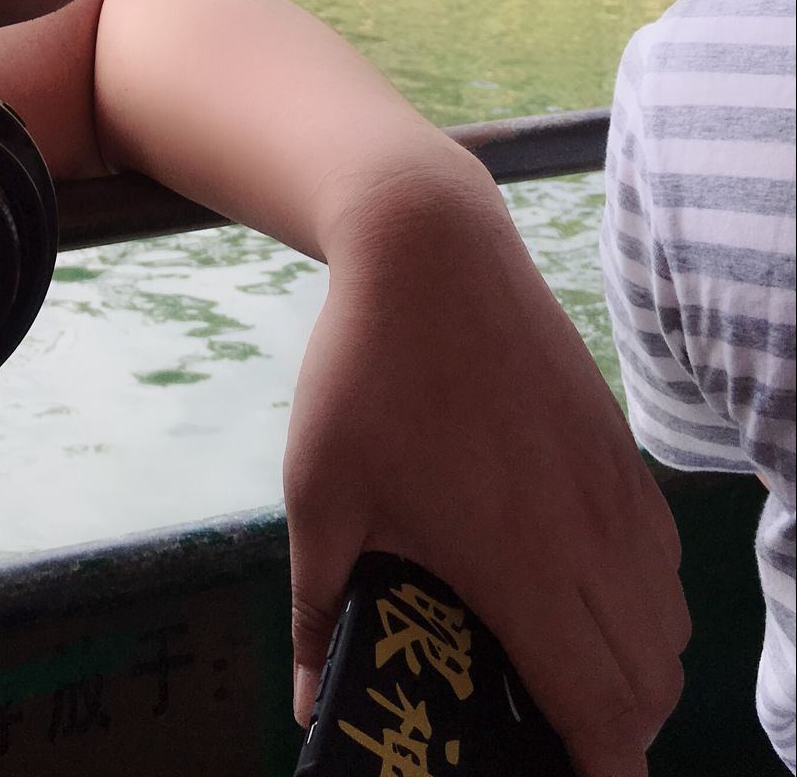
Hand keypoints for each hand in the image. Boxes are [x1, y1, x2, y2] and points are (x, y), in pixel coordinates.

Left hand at [283, 158, 689, 776]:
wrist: (430, 249)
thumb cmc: (367, 373)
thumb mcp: (321, 497)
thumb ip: (318, 609)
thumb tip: (306, 699)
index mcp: (524, 567)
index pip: (603, 709)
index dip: (599, 771)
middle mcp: (593, 537)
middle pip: (649, 680)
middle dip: (614, 731)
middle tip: (547, 736)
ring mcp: (616, 487)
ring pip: (667, 618)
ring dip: (636, 668)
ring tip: (565, 671)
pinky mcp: (619, 445)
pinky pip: (661, 556)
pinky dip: (645, 602)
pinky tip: (581, 587)